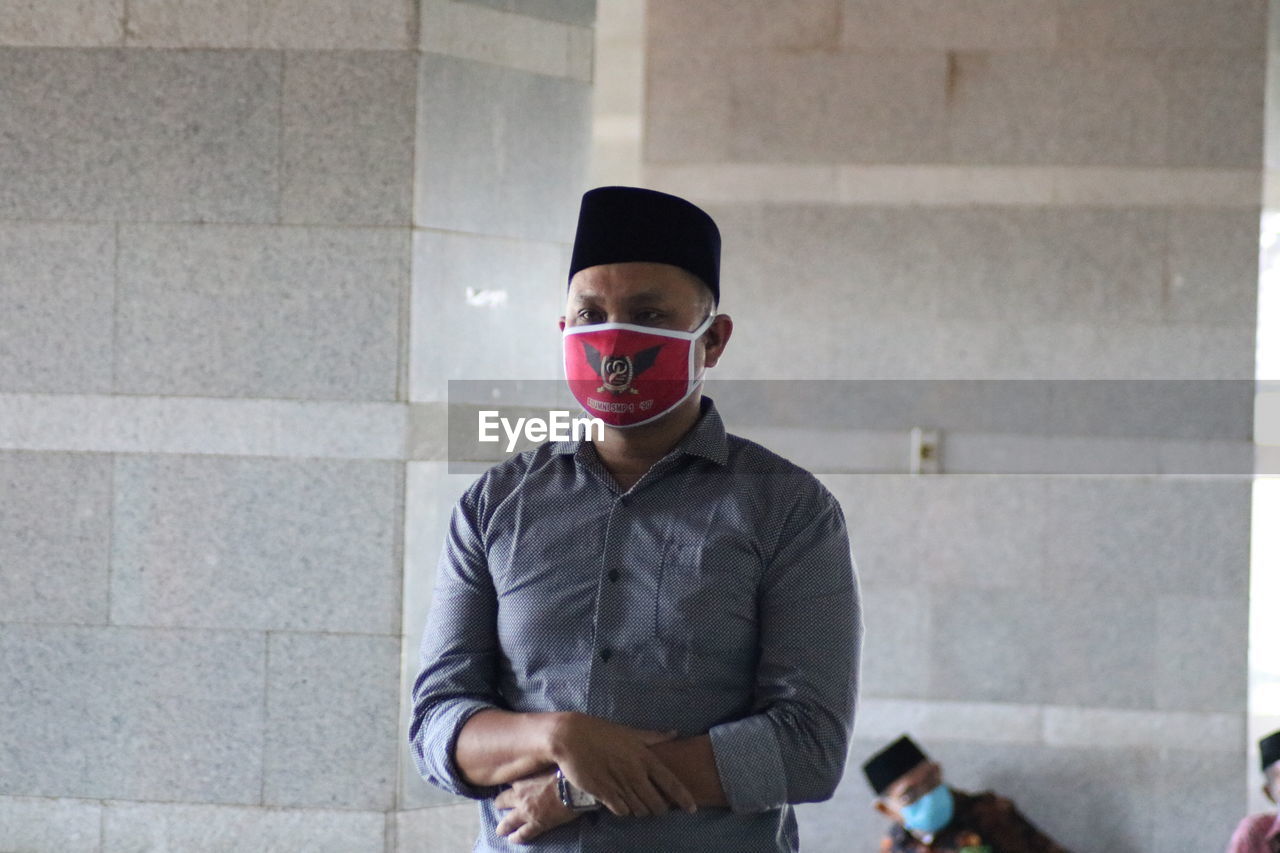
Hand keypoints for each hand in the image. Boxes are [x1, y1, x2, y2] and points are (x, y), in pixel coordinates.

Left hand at [494, 769, 576, 843]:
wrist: (574, 788)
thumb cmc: (564, 772)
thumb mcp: (547, 762)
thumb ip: (538, 764)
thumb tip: (540, 757)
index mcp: (523, 779)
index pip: (506, 779)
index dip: (506, 781)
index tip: (505, 782)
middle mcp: (520, 795)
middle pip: (501, 800)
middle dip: (500, 803)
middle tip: (500, 805)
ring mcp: (526, 812)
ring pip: (508, 821)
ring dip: (503, 826)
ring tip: (500, 830)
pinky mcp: (536, 824)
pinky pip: (522, 834)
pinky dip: (516, 838)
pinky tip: (512, 839)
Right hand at [548, 712, 696, 817]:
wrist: (571, 737)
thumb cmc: (602, 732)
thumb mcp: (630, 732)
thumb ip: (654, 737)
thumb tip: (675, 733)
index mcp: (645, 757)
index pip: (671, 783)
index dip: (684, 798)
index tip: (692, 808)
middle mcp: (635, 773)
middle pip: (657, 803)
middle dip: (660, 808)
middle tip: (657, 806)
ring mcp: (619, 785)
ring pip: (640, 810)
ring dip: (642, 810)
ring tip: (640, 805)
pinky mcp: (603, 794)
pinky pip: (621, 811)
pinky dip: (624, 810)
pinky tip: (622, 803)